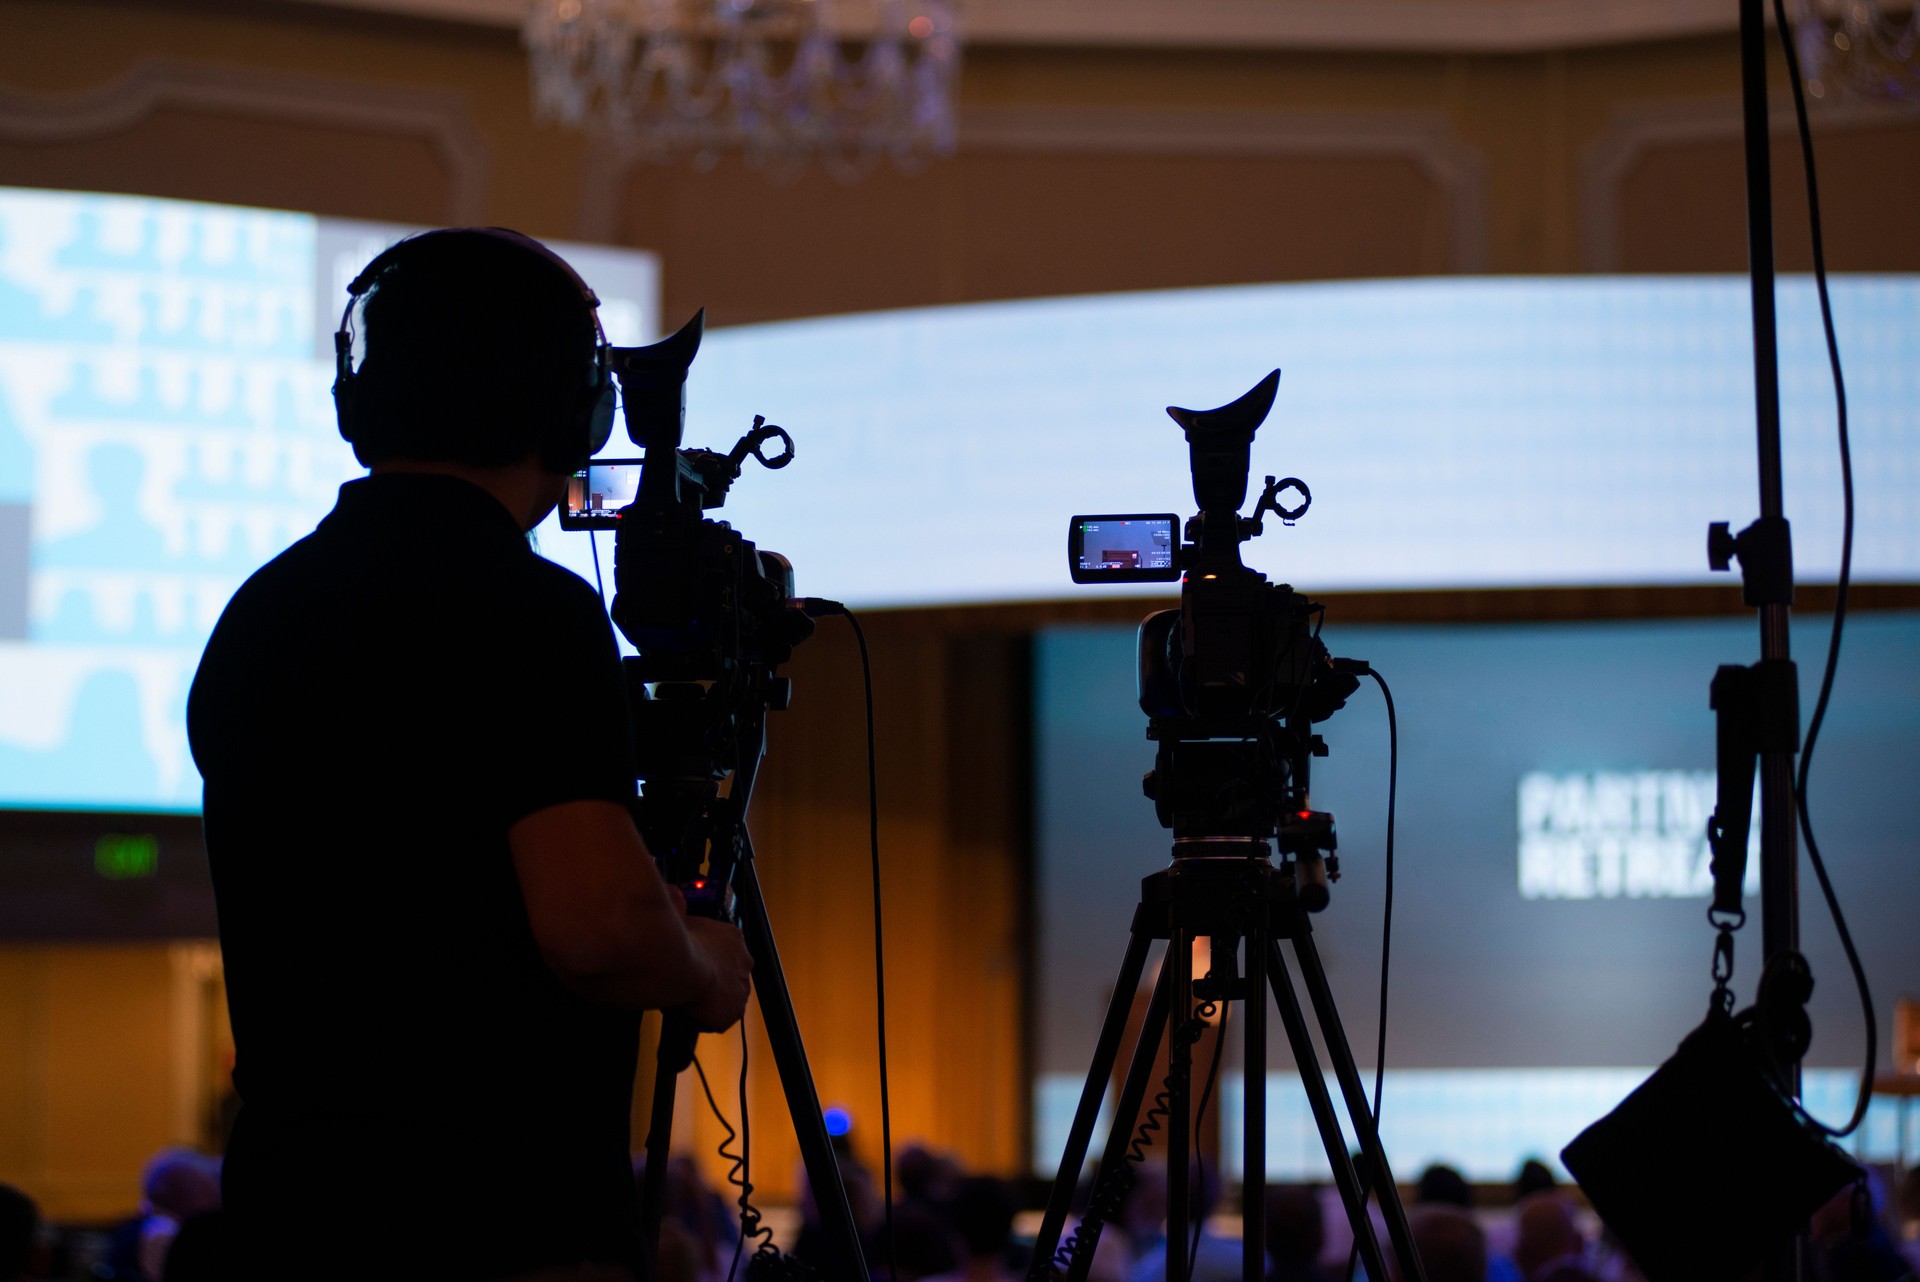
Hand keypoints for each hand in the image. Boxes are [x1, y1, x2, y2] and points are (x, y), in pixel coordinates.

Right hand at [683, 916, 752, 1031]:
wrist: (681, 964)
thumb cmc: (678, 940)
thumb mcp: (679, 915)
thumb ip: (678, 906)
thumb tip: (673, 893)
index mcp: (733, 938)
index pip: (726, 952)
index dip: (709, 960)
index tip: (695, 963)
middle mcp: (744, 962)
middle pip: (730, 975)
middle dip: (713, 981)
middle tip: (690, 985)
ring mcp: (741, 988)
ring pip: (726, 998)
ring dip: (710, 1000)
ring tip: (687, 1000)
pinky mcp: (733, 1011)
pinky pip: (720, 1019)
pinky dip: (705, 1019)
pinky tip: (690, 1013)